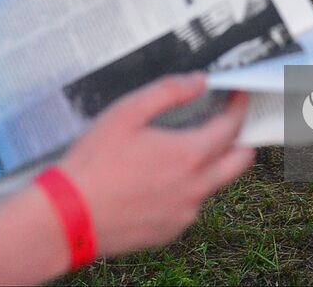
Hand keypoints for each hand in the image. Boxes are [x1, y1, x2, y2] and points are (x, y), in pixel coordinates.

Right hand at [58, 74, 254, 256]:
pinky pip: (190, 206)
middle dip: (242, 138)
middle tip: (230, 123)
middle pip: (240, 161)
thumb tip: (199, 81)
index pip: (231, 127)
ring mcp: (184, 213)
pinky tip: (160, 179)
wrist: (69, 216)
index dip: (238, 108)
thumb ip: (168, 91)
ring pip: (214, 185)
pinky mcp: (170, 231)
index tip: (239, 97)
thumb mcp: (127, 112)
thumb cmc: (93, 164)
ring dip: (211, 165)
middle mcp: (195, 187)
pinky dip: (187, 189)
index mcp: (189, 155)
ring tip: (187, 149)